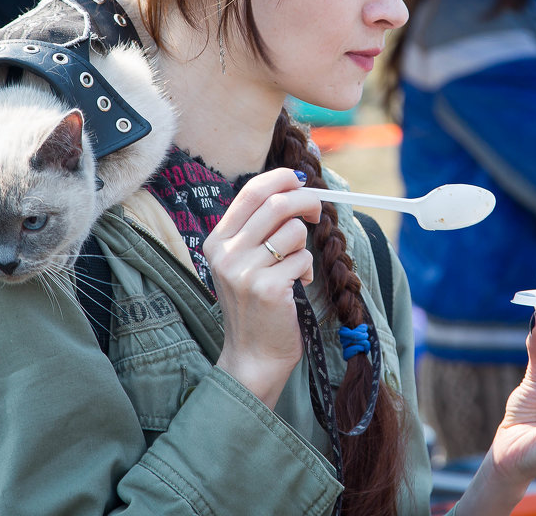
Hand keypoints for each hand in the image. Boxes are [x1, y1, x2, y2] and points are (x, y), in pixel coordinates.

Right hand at [201, 167, 320, 407]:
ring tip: (295, 268)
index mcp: (218, 241)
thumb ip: (259, 228)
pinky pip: (304, 259)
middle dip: (307, 202)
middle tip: (318, 213)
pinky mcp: (268, 288)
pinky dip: (307, 270)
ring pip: (294, 232)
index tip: (300, 181)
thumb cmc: (256, 305)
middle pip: (277, 204)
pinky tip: (295, 287)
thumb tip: (293, 188)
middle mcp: (227, 253)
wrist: (252, 355)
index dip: (280, 179)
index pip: (251, 192)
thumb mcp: (243, 262)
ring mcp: (245, 271)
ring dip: (305, 247)